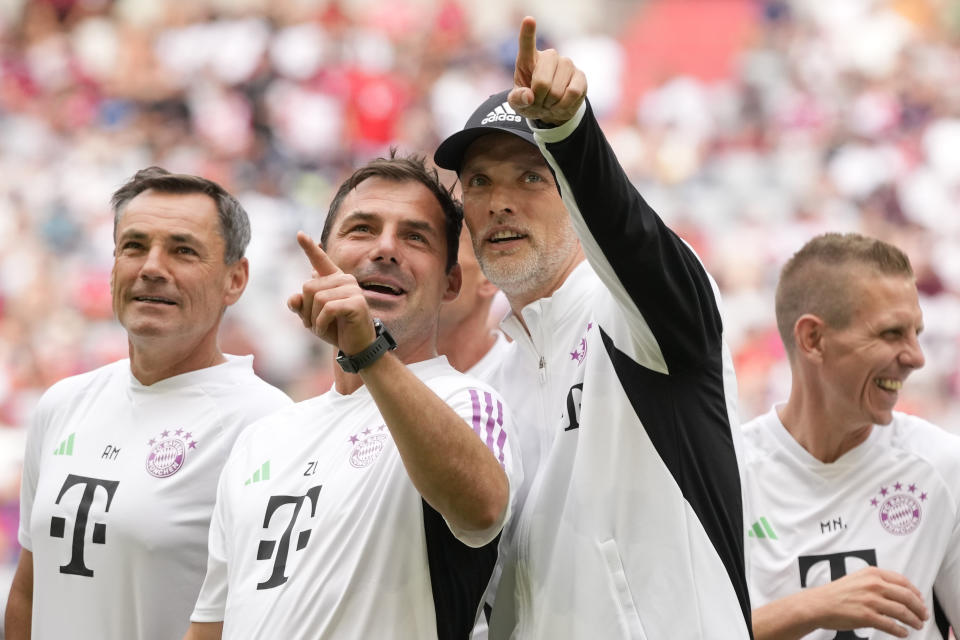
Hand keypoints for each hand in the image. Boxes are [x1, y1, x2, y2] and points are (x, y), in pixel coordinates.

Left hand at [286, 231, 375, 354]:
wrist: (356, 347)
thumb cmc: (335, 329)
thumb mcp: (312, 317)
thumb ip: (301, 306)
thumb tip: (293, 298)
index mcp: (334, 280)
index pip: (320, 261)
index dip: (309, 248)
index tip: (299, 234)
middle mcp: (345, 279)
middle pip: (308, 286)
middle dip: (306, 310)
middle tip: (314, 324)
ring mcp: (352, 289)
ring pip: (317, 298)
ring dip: (314, 319)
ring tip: (322, 328)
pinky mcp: (356, 302)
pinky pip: (327, 309)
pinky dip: (321, 323)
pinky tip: (325, 331)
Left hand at [507, 16, 586, 124]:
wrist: (552, 110)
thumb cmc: (532, 101)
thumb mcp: (518, 103)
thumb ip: (517, 99)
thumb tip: (529, 96)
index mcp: (528, 60)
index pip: (527, 44)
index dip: (528, 32)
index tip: (529, 20)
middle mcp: (549, 57)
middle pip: (542, 82)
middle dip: (539, 99)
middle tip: (539, 101)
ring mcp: (566, 64)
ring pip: (557, 91)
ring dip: (551, 104)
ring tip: (550, 102)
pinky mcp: (580, 75)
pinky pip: (573, 93)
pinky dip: (564, 105)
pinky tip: (562, 104)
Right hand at [807, 567, 927, 637]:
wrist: (819, 604)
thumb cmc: (837, 593)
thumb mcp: (858, 579)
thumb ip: (877, 581)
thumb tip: (900, 593)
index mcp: (872, 573)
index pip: (903, 582)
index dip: (916, 593)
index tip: (920, 600)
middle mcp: (873, 585)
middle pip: (906, 597)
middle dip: (919, 608)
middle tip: (923, 616)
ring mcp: (870, 601)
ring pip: (902, 612)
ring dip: (913, 620)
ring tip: (917, 625)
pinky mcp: (867, 616)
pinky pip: (891, 625)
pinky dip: (900, 631)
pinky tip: (903, 633)